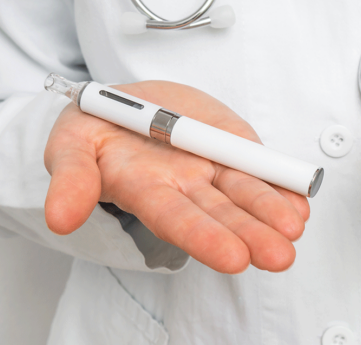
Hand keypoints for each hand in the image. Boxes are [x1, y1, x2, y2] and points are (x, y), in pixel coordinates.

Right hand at [44, 81, 308, 272]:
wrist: (128, 102)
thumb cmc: (97, 126)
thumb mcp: (72, 145)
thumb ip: (72, 178)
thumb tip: (61, 218)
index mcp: (146, 188)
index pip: (176, 218)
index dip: (203, 237)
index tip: (234, 258)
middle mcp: (185, 185)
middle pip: (221, 213)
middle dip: (251, 233)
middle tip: (280, 255)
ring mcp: (214, 165)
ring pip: (246, 191)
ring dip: (273, 210)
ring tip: (296, 226)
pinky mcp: (234, 144)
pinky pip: (259, 165)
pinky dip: (280, 181)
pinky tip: (300, 197)